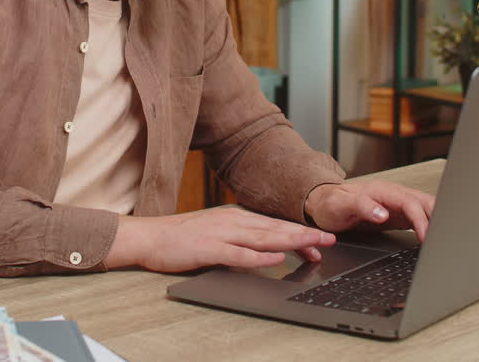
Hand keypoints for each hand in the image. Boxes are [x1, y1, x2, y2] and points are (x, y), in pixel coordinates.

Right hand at [106, 207, 336, 272]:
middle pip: (275, 229)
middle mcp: (232, 222)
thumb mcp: (215, 233)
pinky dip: (259, 257)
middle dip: (305, 234)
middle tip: (330, 239)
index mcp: (235, 218)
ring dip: (290, 241)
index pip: (274, 225)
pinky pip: (238, 254)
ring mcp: (221, 234)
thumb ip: (239, 239)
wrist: (148, 236)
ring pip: (263, 238)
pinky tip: (275, 259)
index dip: (299, 232)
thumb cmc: (180, 238)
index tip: (321, 241)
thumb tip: (265, 249)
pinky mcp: (209, 249)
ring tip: (313, 245)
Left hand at [304, 180, 435, 241]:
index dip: (420, 219)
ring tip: (447, 239)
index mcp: (382, 191)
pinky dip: (431, 225)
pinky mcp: (399, 213)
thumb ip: (361, 206)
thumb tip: (382, 213)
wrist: (325, 202)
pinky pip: (421, 216)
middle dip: (438, 218)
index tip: (426, 236)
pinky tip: (437, 237)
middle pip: (424, 202)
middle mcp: (393, 194)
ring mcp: (398, 203)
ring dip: (438, 220)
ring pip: (426, 208)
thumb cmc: (331, 203)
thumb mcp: (340, 205)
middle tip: (446, 239)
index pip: (409, 203)